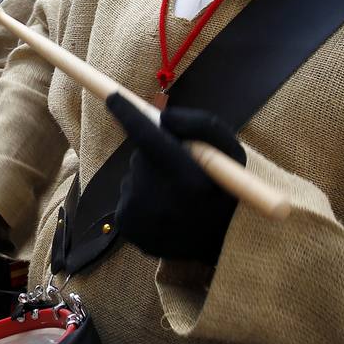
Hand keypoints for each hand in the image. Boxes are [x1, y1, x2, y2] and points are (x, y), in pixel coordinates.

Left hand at [105, 96, 246, 265]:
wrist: (218, 245)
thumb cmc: (226, 190)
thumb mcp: (231, 154)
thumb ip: (202, 125)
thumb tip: (163, 117)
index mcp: (188, 180)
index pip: (148, 137)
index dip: (127, 114)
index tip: (113, 98)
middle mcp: (159, 200)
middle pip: (142, 156)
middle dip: (155, 154)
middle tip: (179, 169)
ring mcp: (140, 216)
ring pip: (134, 175)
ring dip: (151, 176)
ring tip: (176, 196)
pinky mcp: (127, 226)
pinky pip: (128, 194)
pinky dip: (142, 195)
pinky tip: (163, 209)